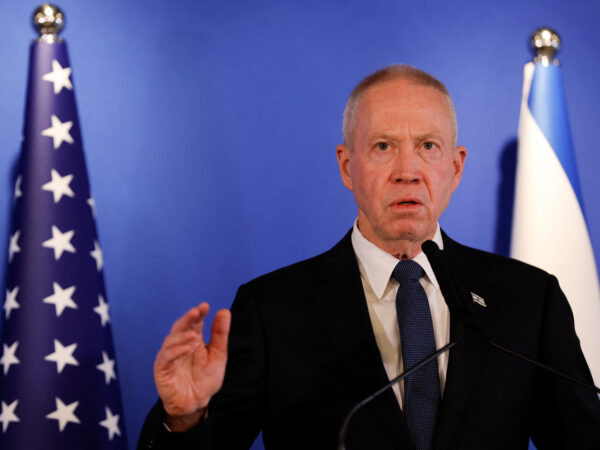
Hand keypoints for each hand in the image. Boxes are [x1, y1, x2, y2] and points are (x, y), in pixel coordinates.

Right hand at [153, 302, 230, 430]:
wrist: (197, 403)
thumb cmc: (206, 378)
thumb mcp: (218, 355)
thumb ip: (220, 334)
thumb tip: (224, 311)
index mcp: (193, 339)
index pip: (194, 322)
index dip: (198, 313)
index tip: (205, 306)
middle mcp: (179, 345)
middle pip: (180, 327)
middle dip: (187, 319)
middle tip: (196, 312)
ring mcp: (169, 356)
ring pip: (171, 340)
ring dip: (181, 336)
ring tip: (194, 334)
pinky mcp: (162, 369)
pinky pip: (166, 358)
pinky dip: (175, 352)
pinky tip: (186, 349)